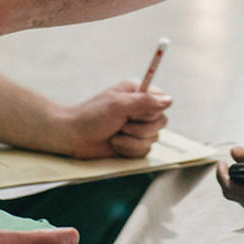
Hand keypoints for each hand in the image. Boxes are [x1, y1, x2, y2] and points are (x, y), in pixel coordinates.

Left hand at [56, 80, 171, 158]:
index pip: (162, 101)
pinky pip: (144, 151)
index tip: (135, 113)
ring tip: (115, 135)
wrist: (73, 137)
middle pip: (161, 122)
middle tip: (122, 125)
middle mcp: (140, 109)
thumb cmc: (91, 117)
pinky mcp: (134, 144)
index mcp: (137, 93)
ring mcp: (137, 127)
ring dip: (131, 140)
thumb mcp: (118, 105)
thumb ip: (145, 102)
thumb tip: (169, 100)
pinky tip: (115, 144)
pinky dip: (128, 150)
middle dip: (140, 128)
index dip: (151, 111)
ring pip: (153, 139)